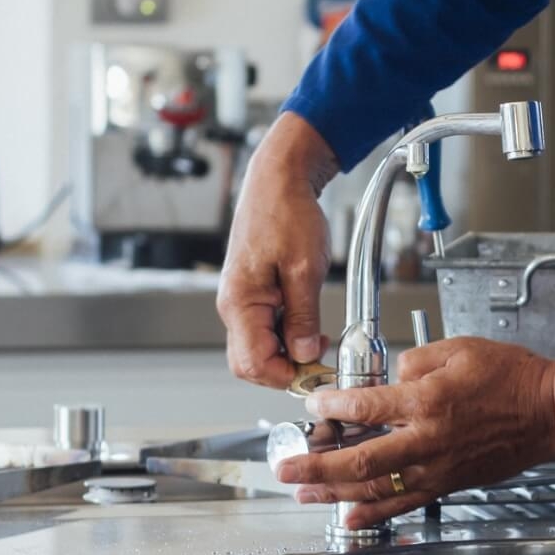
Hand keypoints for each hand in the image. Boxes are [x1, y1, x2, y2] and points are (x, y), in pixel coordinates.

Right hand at [217, 112, 335, 387]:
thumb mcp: (305, 268)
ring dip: (289, 352)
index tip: (317, 369)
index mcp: (240, 303)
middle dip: (286, 369)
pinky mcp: (253, 295)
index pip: (253, 364)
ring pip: (259, 348)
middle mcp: (234, 306)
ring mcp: (242, 301)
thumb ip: (303, 316)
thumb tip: (306, 353)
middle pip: (251, 363)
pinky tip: (309, 325)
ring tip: (318, 337)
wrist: (279, 179)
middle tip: (320, 359)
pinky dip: (287, 335)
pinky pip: (265, 329)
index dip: (287, 375)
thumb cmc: (286, 212)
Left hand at [274, 337, 554, 528]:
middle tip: (286, 467)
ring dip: (335, 493)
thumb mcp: (459, 349)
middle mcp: (428, 439)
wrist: (548, 413)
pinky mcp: (447, 483)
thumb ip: (415, 361)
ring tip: (305, 492)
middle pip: (360, 460)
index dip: (332, 405)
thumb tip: (390, 377)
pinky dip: (374, 514)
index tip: (313, 404)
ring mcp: (437, 467)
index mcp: (428, 401)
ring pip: (376, 488)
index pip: (366, 406)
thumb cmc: (511, 378)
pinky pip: (404, 503)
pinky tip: (349, 516)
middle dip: (316, 465)